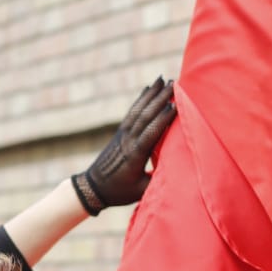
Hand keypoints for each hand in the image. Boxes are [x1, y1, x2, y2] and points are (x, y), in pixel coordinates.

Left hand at [77, 78, 175, 210]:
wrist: (93, 187)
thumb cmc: (119, 192)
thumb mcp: (141, 191)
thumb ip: (157, 180)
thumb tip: (177, 170)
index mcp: (135, 155)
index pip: (150, 133)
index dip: (162, 119)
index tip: (175, 105)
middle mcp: (128, 141)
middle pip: (145, 116)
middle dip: (160, 99)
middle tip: (174, 83)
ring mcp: (123, 134)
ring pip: (138, 110)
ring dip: (151, 94)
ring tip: (162, 78)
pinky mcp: (120, 132)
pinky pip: (132, 112)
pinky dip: (140, 99)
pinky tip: (147, 89)